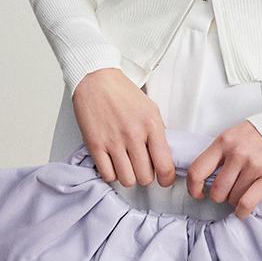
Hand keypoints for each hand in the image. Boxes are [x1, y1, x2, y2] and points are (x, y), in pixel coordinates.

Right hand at [71, 68, 176, 189]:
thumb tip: (163, 156)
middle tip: (142, 166)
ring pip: (127, 180)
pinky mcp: (95, 145)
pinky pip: (108, 175)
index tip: (164, 178)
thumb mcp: (150, 108)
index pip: (165, 166)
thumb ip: (158, 132)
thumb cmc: (123, 93)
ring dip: (128, 176)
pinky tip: (113, 163)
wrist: (96, 80)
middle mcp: (133, 134)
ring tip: (127, 165)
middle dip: (145, 175)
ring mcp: (113, 141)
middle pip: (145, 177)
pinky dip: (112, 173)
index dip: (166, 179)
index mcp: (151, 124)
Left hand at [185, 120, 261, 220]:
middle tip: (226, 192)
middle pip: (217, 190)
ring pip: (232, 198)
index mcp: (224, 141)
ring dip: (234, 201)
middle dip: (219, 196)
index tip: (197, 193)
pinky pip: (247, 203)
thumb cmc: (261, 132)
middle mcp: (237, 153)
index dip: (193, 187)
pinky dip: (242, 211)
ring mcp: (253, 165)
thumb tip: (205, 177)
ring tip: (241, 193)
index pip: (197, 169)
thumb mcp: (235, 134)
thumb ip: (221, 152)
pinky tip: (243, 209)